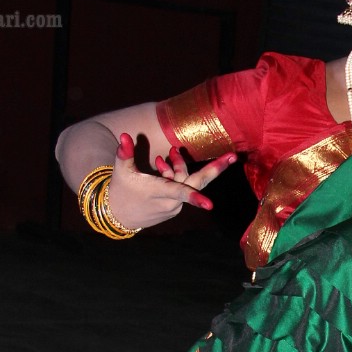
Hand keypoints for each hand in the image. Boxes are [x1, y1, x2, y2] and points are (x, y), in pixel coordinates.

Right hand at [106, 133, 237, 228]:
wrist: (118, 215)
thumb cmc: (120, 190)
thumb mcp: (121, 171)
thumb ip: (125, 154)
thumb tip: (125, 136)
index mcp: (160, 192)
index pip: (179, 193)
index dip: (194, 198)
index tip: (210, 205)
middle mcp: (171, 201)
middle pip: (198, 183)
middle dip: (216, 169)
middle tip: (234, 157)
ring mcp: (174, 206)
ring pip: (185, 182)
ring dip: (179, 167)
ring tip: (167, 155)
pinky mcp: (174, 208)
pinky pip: (180, 189)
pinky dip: (174, 177)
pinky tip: (161, 166)